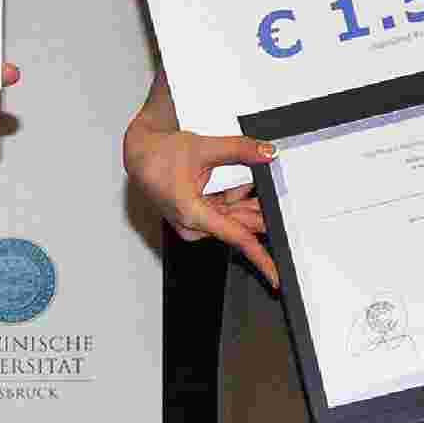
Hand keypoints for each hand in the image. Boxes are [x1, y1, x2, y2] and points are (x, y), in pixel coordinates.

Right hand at [125, 118, 279, 288]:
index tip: (276, 275)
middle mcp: (192, 224)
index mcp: (192, 213)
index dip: (260, 258)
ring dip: (248, 204)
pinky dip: (236, 201)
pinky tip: (245, 187)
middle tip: (283, 203)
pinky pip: (224, 213)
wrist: (140, 154)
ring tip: (263, 187)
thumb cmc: (159, 155)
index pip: (237, 238)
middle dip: (261, 215)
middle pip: (239, 226)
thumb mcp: (205, 147)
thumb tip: (266, 153)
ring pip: (233, 219)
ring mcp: (194, 222)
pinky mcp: (196, 217)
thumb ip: (240, 150)